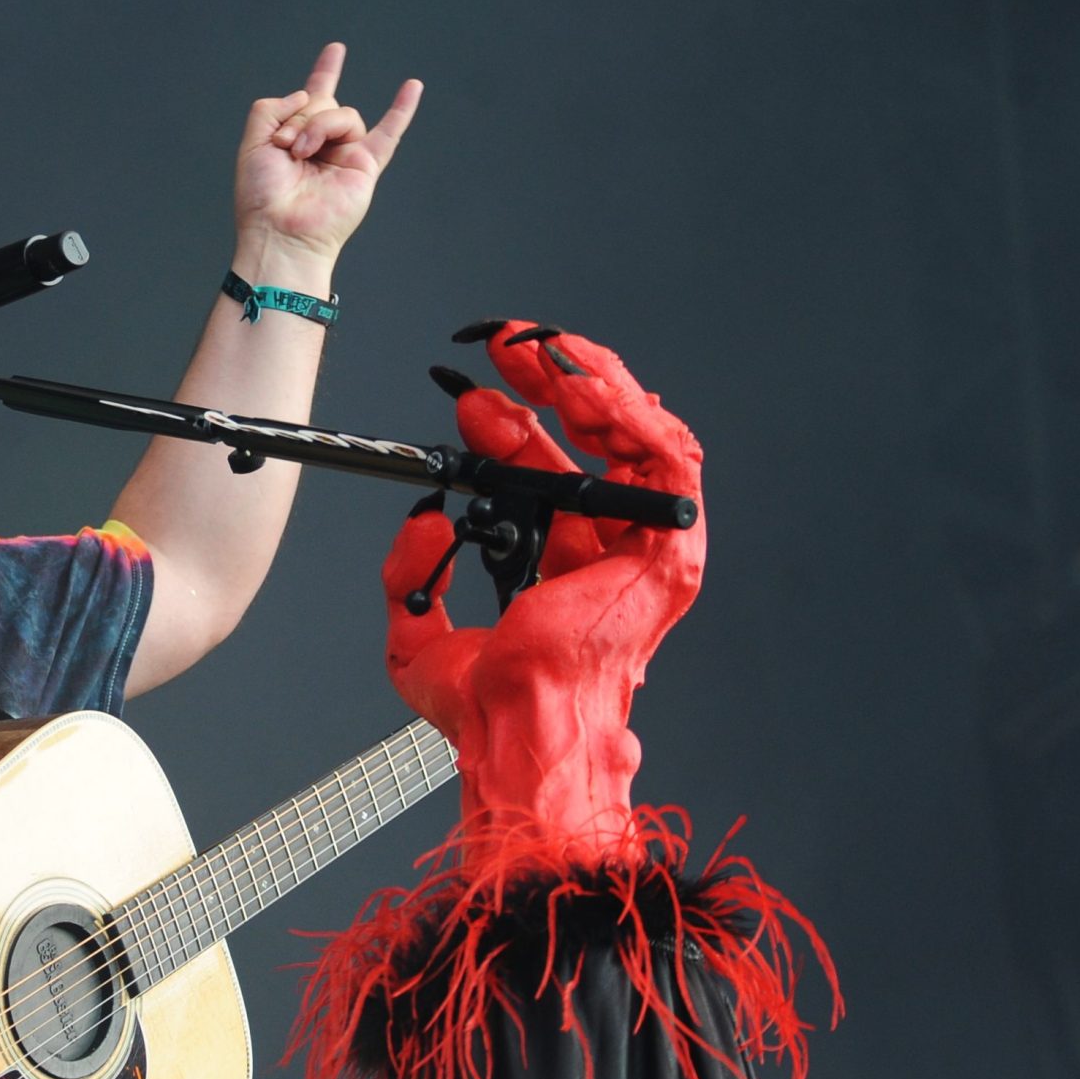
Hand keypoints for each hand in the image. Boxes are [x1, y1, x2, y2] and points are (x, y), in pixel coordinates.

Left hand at [234, 42, 421, 264]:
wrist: (281, 231)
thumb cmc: (262, 197)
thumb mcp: (253, 142)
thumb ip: (271, 108)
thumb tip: (306, 94)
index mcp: (296, 137)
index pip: (312, 98)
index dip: (324, 73)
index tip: (336, 50)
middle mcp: (323, 143)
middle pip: (321, 103)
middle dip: (299, 119)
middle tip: (285, 147)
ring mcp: (346, 154)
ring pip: (342, 114)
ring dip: (317, 127)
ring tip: (301, 154)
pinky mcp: (365, 166)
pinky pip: (389, 133)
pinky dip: (402, 110)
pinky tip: (413, 86)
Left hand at [382, 323, 704, 829]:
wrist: (517, 726)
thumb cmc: (485, 702)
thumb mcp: (418, 628)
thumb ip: (410, 568)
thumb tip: (424, 514)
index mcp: (562, 564)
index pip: (547, 472)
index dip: (513, 423)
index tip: (472, 391)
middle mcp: (608, 550)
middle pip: (595, 444)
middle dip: (553, 386)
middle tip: (509, 352)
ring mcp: (644, 550)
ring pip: (641, 440)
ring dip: (597, 385)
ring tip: (551, 354)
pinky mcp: (668, 551)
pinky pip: (669, 464)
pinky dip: (633, 416)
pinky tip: (589, 389)